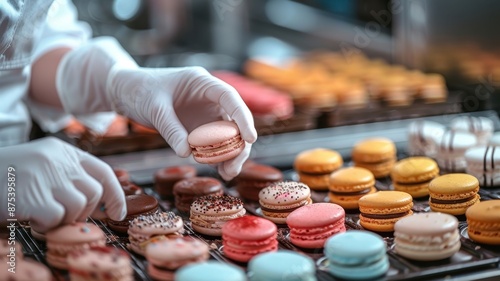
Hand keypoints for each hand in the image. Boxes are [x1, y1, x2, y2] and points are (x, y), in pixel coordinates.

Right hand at [0, 137, 125, 232]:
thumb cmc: (7, 174)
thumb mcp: (42, 163)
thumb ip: (68, 173)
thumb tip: (96, 198)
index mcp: (63, 150)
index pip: (103, 171)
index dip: (116, 194)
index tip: (119, 213)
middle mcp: (59, 160)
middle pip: (94, 192)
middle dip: (85, 210)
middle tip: (64, 213)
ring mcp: (48, 177)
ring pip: (79, 207)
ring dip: (63, 217)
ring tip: (41, 212)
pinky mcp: (35, 196)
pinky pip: (57, 218)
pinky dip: (46, 224)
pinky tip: (30, 216)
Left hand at [57, 37, 256, 179]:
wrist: (126, 93)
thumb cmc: (140, 90)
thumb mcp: (154, 108)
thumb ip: (171, 128)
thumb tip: (186, 153)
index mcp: (202, 83)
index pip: (230, 97)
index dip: (243, 117)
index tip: (250, 138)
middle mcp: (209, 98)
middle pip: (234, 120)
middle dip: (238, 144)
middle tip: (233, 166)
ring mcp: (205, 114)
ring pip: (227, 134)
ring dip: (230, 154)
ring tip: (228, 174)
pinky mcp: (199, 128)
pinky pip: (213, 143)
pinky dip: (217, 157)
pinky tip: (220, 171)